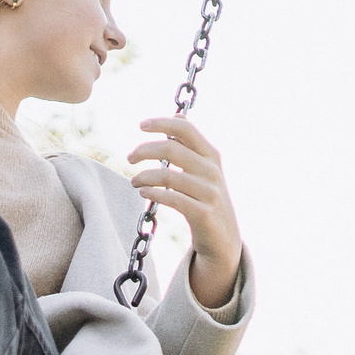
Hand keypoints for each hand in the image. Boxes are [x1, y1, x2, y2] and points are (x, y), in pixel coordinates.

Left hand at [128, 116, 240, 306]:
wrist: (224, 238)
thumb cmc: (207, 199)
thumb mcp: (205, 169)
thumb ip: (191, 145)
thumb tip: (177, 116)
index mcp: (211, 155)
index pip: (186, 129)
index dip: (162, 123)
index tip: (141, 125)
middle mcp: (212, 171)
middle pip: (171, 150)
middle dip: (144, 150)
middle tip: (129, 158)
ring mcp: (209, 193)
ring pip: (167, 176)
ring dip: (144, 176)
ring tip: (134, 181)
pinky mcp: (203, 213)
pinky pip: (172, 199)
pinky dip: (153, 193)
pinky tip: (143, 192)